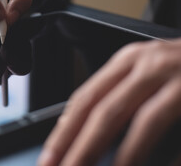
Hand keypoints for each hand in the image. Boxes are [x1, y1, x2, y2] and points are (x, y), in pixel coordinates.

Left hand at [38, 39, 180, 165]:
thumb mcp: (145, 75)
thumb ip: (118, 97)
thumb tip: (84, 134)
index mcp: (127, 61)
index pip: (84, 98)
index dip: (63, 131)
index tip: (49, 157)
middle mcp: (147, 64)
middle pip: (102, 111)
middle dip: (79, 148)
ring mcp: (177, 75)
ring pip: (137, 121)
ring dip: (120, 157)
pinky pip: (177, 129)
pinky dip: (169, 158)